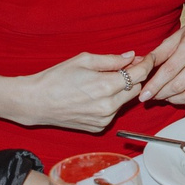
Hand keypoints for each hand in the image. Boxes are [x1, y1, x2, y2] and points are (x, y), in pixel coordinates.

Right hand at [4, 50, 142, 132]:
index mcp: (107, 86)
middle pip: (137, 89)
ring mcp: (104, 119)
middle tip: (126, 65)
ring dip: (122, 89)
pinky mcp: (99, 127)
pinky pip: (114, 112)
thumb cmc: (56, 78)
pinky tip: (95, 95)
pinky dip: (111, 102)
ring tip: (105, 80)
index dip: (147, 64)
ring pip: (126, 101)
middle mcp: (109, 106)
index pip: (140, 74)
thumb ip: (112, 60)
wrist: (36, 102)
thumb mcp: (84, 60)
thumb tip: (131, 57)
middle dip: (135, 76)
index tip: (148, 57)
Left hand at [138, 16, 184, 107]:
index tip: (144, 94)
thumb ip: (158, 53)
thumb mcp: (175, 36)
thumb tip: (141, 67)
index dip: (154, 85)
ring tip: (166, 96)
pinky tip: (182, 98)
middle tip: (153, 95)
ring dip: (175, 100)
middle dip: (162, 94)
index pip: (169, 70)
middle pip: (179, 85)